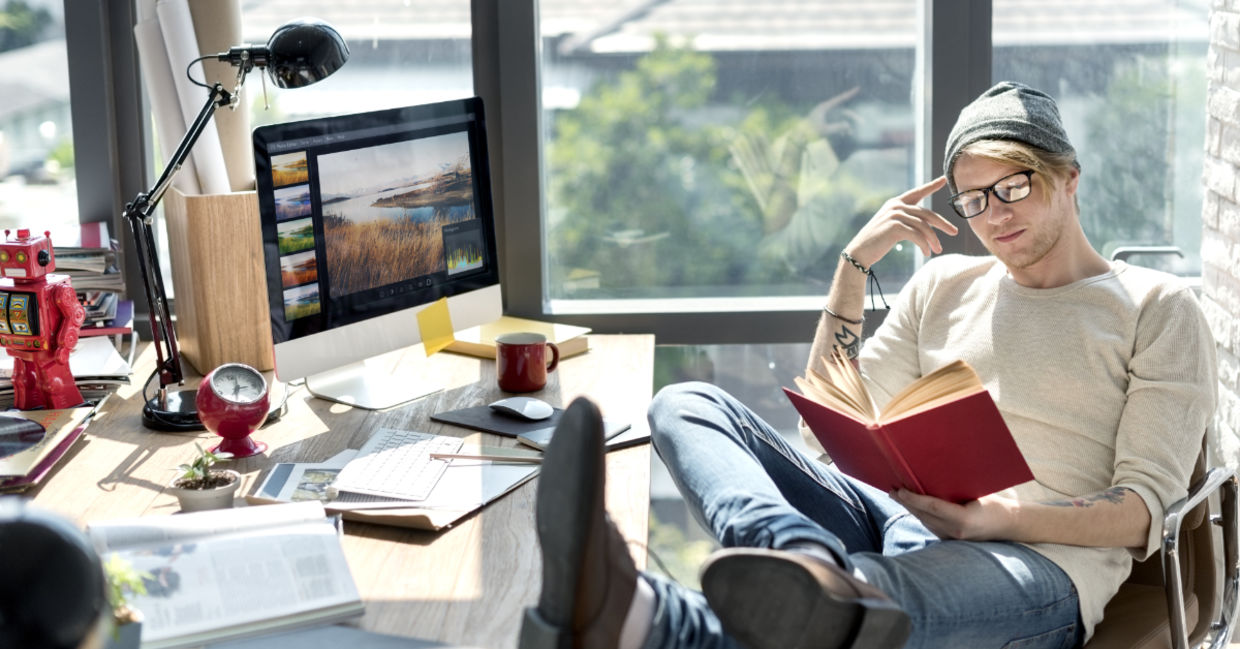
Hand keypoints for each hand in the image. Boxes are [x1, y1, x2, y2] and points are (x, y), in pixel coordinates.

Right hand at [844, 176, 957, 267]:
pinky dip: (924, 245)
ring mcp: (895, 215)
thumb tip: (929, 225)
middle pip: (927, 213)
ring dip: (933, 239)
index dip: (931, 186)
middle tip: (955, 232)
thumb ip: (908, 221)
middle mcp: (896, 206)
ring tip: (938, 250)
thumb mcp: (893, 227)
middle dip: (943, 223)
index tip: (943, 180)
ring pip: (924, 226)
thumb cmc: (877, 242)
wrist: (859, 252)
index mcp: (895, 203)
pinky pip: (917, 235)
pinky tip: (927, 253)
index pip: (917, 192)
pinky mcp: (895, 226)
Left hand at [892, 489, 1016, 540]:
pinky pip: (931, 526)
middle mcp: (956, 532)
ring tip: (897, 495)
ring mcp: (952, 539)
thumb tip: (931, 475)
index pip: (933, 507)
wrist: (1010, 526)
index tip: (900, 490)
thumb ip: (956, 490)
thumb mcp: (978, 494)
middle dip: (906, 502)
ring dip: (911, 509)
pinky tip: (912, 505)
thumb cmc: (994, 504)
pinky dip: (920, 515)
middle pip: (924, 515)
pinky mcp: (951, 540)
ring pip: (925, 522)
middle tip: (892, 490)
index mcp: (964, 520)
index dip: (914, 499)